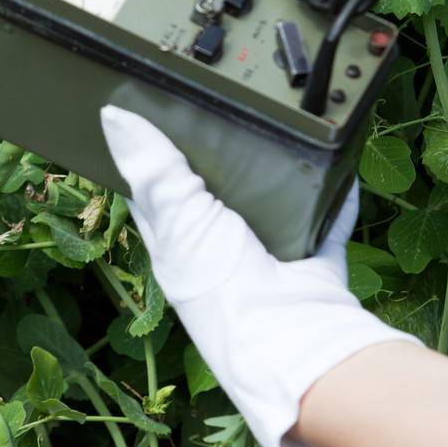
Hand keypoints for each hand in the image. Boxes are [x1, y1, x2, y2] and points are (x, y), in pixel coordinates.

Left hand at [100, 105, 419, 446]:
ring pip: (271, 207)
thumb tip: (111, 117)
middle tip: (224, 106)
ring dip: (276, 175)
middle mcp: (219, 252)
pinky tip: (335, 167)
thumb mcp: (178, 217)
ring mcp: (267, 259)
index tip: (153, 112)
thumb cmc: (220, 285)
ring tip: (276, 125)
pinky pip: (325, 222)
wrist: (290, 340)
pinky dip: (333, 198)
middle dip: (220, 159)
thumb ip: (152, 168)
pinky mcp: (312, 263)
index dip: (152, 156)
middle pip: (215, 196)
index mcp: (177, 244)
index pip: (155, 193)